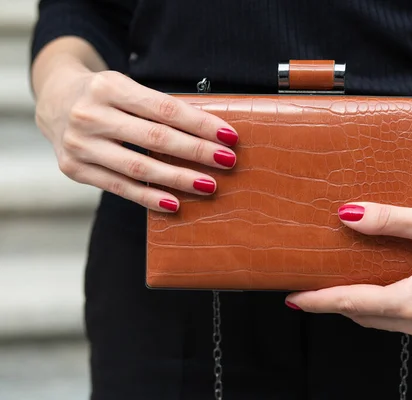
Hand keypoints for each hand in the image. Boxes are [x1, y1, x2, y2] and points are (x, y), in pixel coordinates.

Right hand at [35, 65, 237, 211]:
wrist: (53, 101)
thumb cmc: (104, 95)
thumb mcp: (127, 87)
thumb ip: (160, 107)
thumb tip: (210, 131)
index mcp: (108, 87)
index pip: (165, 109)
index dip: (200, 124)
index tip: (229, 136)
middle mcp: (90, 115)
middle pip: (155, 138)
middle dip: (196, 151)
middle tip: (226, 161)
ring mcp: (80, 144)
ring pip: (139, 167)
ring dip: (178, 178)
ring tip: (208, 184)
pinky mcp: (74, 169)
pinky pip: (119, 187)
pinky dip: (149, 197)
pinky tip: (174, 203)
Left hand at [286, 202, 411, 347]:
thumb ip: (389, 221)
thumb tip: (346, 214)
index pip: (354, 303)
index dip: (320, 301)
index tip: (294, 299)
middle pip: (368, 316)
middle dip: (339, 303)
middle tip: (315, 288)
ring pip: (388, 321)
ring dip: (365, 306)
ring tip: (346, 286)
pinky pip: (410, 323)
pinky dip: (392, 309)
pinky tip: (390, 290)